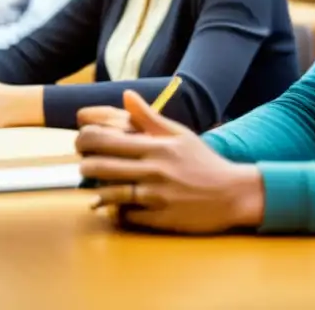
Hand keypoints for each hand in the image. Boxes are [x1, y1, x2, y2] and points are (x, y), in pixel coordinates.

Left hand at [76, 90, 263, 233]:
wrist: (232, 193)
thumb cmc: (203, 161)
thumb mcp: (179, 134)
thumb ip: (149, 117)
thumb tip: (126, 95)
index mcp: (157, 147)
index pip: (107, 140)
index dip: (86, 139)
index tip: (82, 140)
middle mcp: (154, 170)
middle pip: (101, 167)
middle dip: (85, 164)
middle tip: (84, 163)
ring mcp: (156, 196)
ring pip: (109, 193)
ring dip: (96, 189)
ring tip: (94, 184)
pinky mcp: (159, 219)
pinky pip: (125, 215)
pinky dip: (115, 210)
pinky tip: (114, 204)